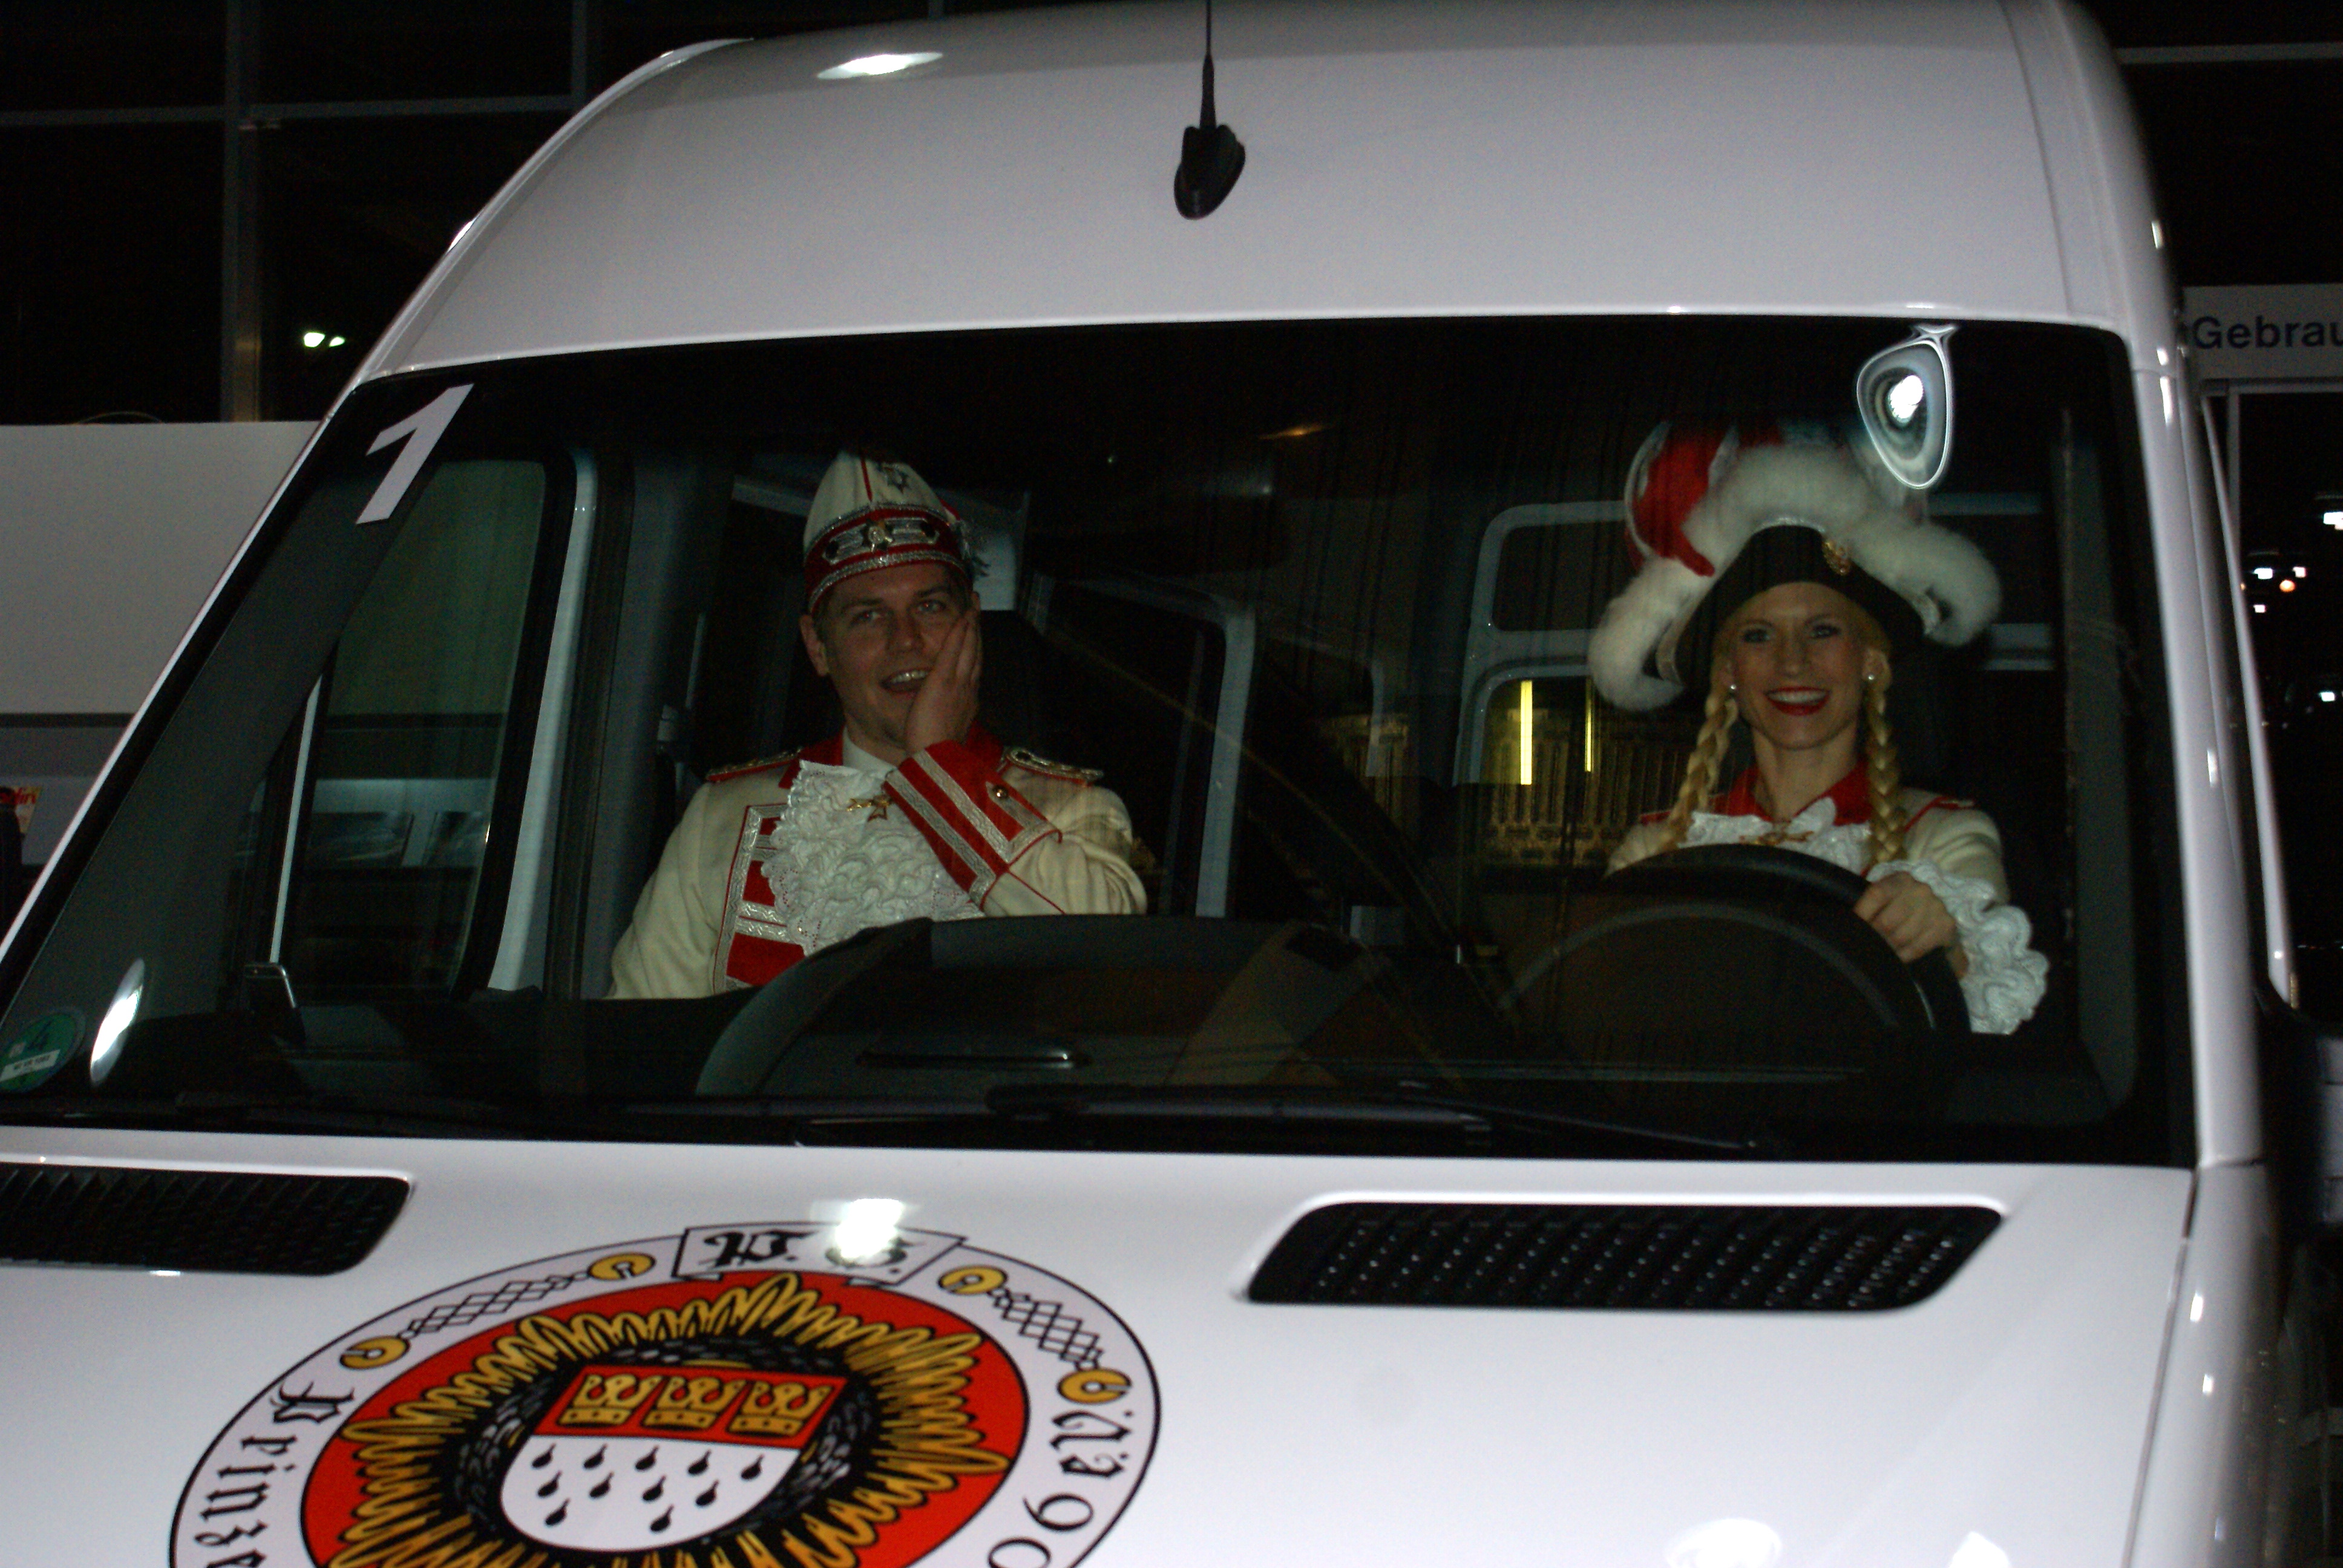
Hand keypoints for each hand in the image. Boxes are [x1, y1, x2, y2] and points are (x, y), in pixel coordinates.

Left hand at [904, 608, 981, 756]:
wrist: (936, 758)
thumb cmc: (936, 749)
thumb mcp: (948, 727)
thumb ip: (951, 712)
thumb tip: (950, 707)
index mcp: (969, 699)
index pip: (973, 665)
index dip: (975, 646)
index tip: (975, 630)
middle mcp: (969, 687)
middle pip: (975, 651)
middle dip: (976, 627)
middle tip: (977, 607)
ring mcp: (959, 683)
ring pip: (969, 647)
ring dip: (971, 623)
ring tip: (973, 604)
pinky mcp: (944, 681)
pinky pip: (953, 651)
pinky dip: (959, 632)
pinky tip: (962, 617)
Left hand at [1853, 871, 1965, 973]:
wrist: (1932, 916)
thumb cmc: (1899, 907)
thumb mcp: (1885, 899)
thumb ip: (1869, 905)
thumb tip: (1848, 923)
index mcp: (1901, 879)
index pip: (1877, 894)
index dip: (1862, 913)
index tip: (1853, 928)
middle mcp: (1921, 890)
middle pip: (1887, 921)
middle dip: (1873, 937)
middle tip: (1866, 946)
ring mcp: (1936, 907)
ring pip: (1901, 937)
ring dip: (1887, 949)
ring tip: (1880, 952)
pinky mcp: (1946, 926)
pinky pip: (1918, 947)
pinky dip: (1904, 955)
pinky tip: (1897, 957)